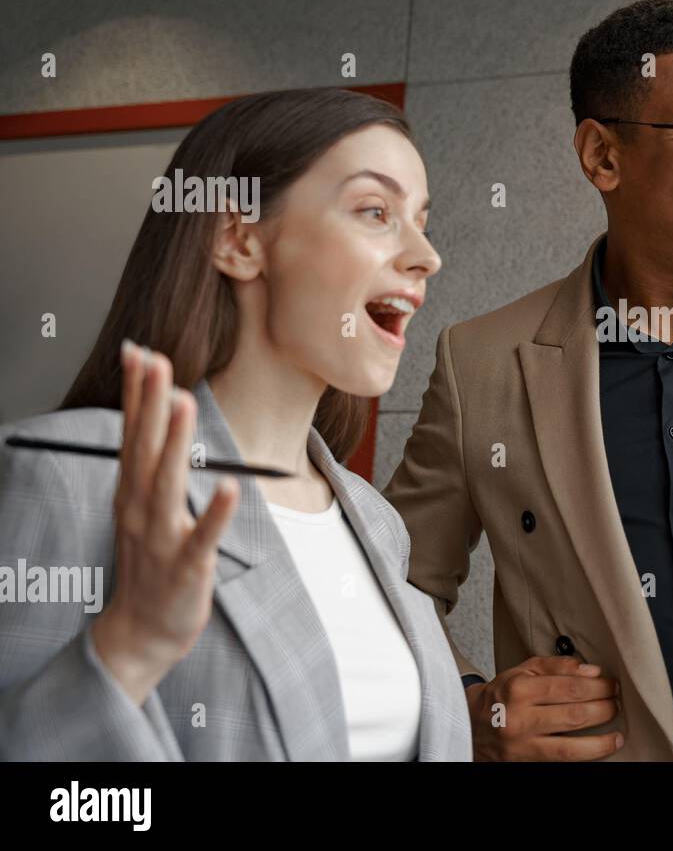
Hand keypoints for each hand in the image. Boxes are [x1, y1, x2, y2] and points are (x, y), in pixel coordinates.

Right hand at [91, 341, 238, 704]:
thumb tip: (163, 412)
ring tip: (182, 404)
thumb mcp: (145, 508)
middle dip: (149, 403)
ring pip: (167, 485)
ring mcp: (162, 538)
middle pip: (144, 449)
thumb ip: (153, 464)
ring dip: (175, 444)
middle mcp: (141, 509)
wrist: (141, 632)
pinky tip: (229, 486)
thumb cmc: (150, 563)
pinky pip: (203, 537)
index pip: (132, 433)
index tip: (138, 350)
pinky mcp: (187, 566)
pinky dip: (214, 512)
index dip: (135, 392)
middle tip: (156, 359)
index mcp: (132, 492)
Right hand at [465, 655, 623, 760]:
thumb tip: (592, 671)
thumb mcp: (523, 670)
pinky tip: (602, 749)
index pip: (569, 687)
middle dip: (604, 708)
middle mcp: (520, 719)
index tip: (611, 684)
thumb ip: (557, 666)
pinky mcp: (526, 763)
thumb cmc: (502, 695)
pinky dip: (586, 755)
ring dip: (601, 741)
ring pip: (571, 746)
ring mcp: (522, 745)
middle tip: (617, 703)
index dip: (597, 686)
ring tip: (618, 734)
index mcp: (519, 689)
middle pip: (574, 714)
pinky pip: (562, 761)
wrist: (472, 726)